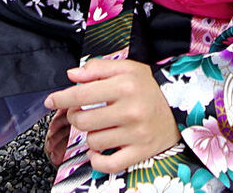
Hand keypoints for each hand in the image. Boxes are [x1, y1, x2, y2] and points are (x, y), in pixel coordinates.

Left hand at [44, 58, 180, 174]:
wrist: (180, 107)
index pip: (81, 95)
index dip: (61, 98)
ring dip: (90, 135)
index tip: (51, 101)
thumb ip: (97, 68)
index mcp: (124, 86)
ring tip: (99, 126)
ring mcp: (136, 134)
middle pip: (83, 121)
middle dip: (75, 117)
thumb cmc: (149, 87)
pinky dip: (98, 160)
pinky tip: (98, 151)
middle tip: (81, 113)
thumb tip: (71, 75)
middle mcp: (130, 111)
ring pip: (93, 141)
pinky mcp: (141, 152)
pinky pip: (109, 164)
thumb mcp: (127, 68)